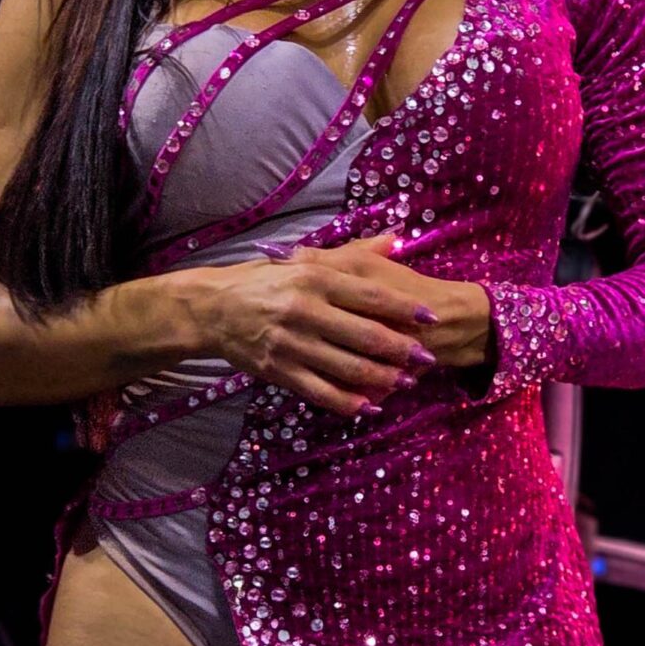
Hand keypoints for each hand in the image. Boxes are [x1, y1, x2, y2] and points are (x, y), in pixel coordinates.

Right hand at [190, 234, 491, 417]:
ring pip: (347, 367)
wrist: (213, 308)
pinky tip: (369, 406)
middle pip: (365, 335)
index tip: (431, 317)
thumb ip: (353, 253)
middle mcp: (305, 310)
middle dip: (401, 349)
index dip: (404, 308)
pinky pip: (320, 391)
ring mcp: (292, 343)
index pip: (370, 295)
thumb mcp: (304, 259)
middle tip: (427, 357)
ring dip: (382, 378)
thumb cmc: (265, 281)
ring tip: (406, 382)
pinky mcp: (279, 370)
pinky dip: (348, 402)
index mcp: (315, 278)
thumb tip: (397, 239)